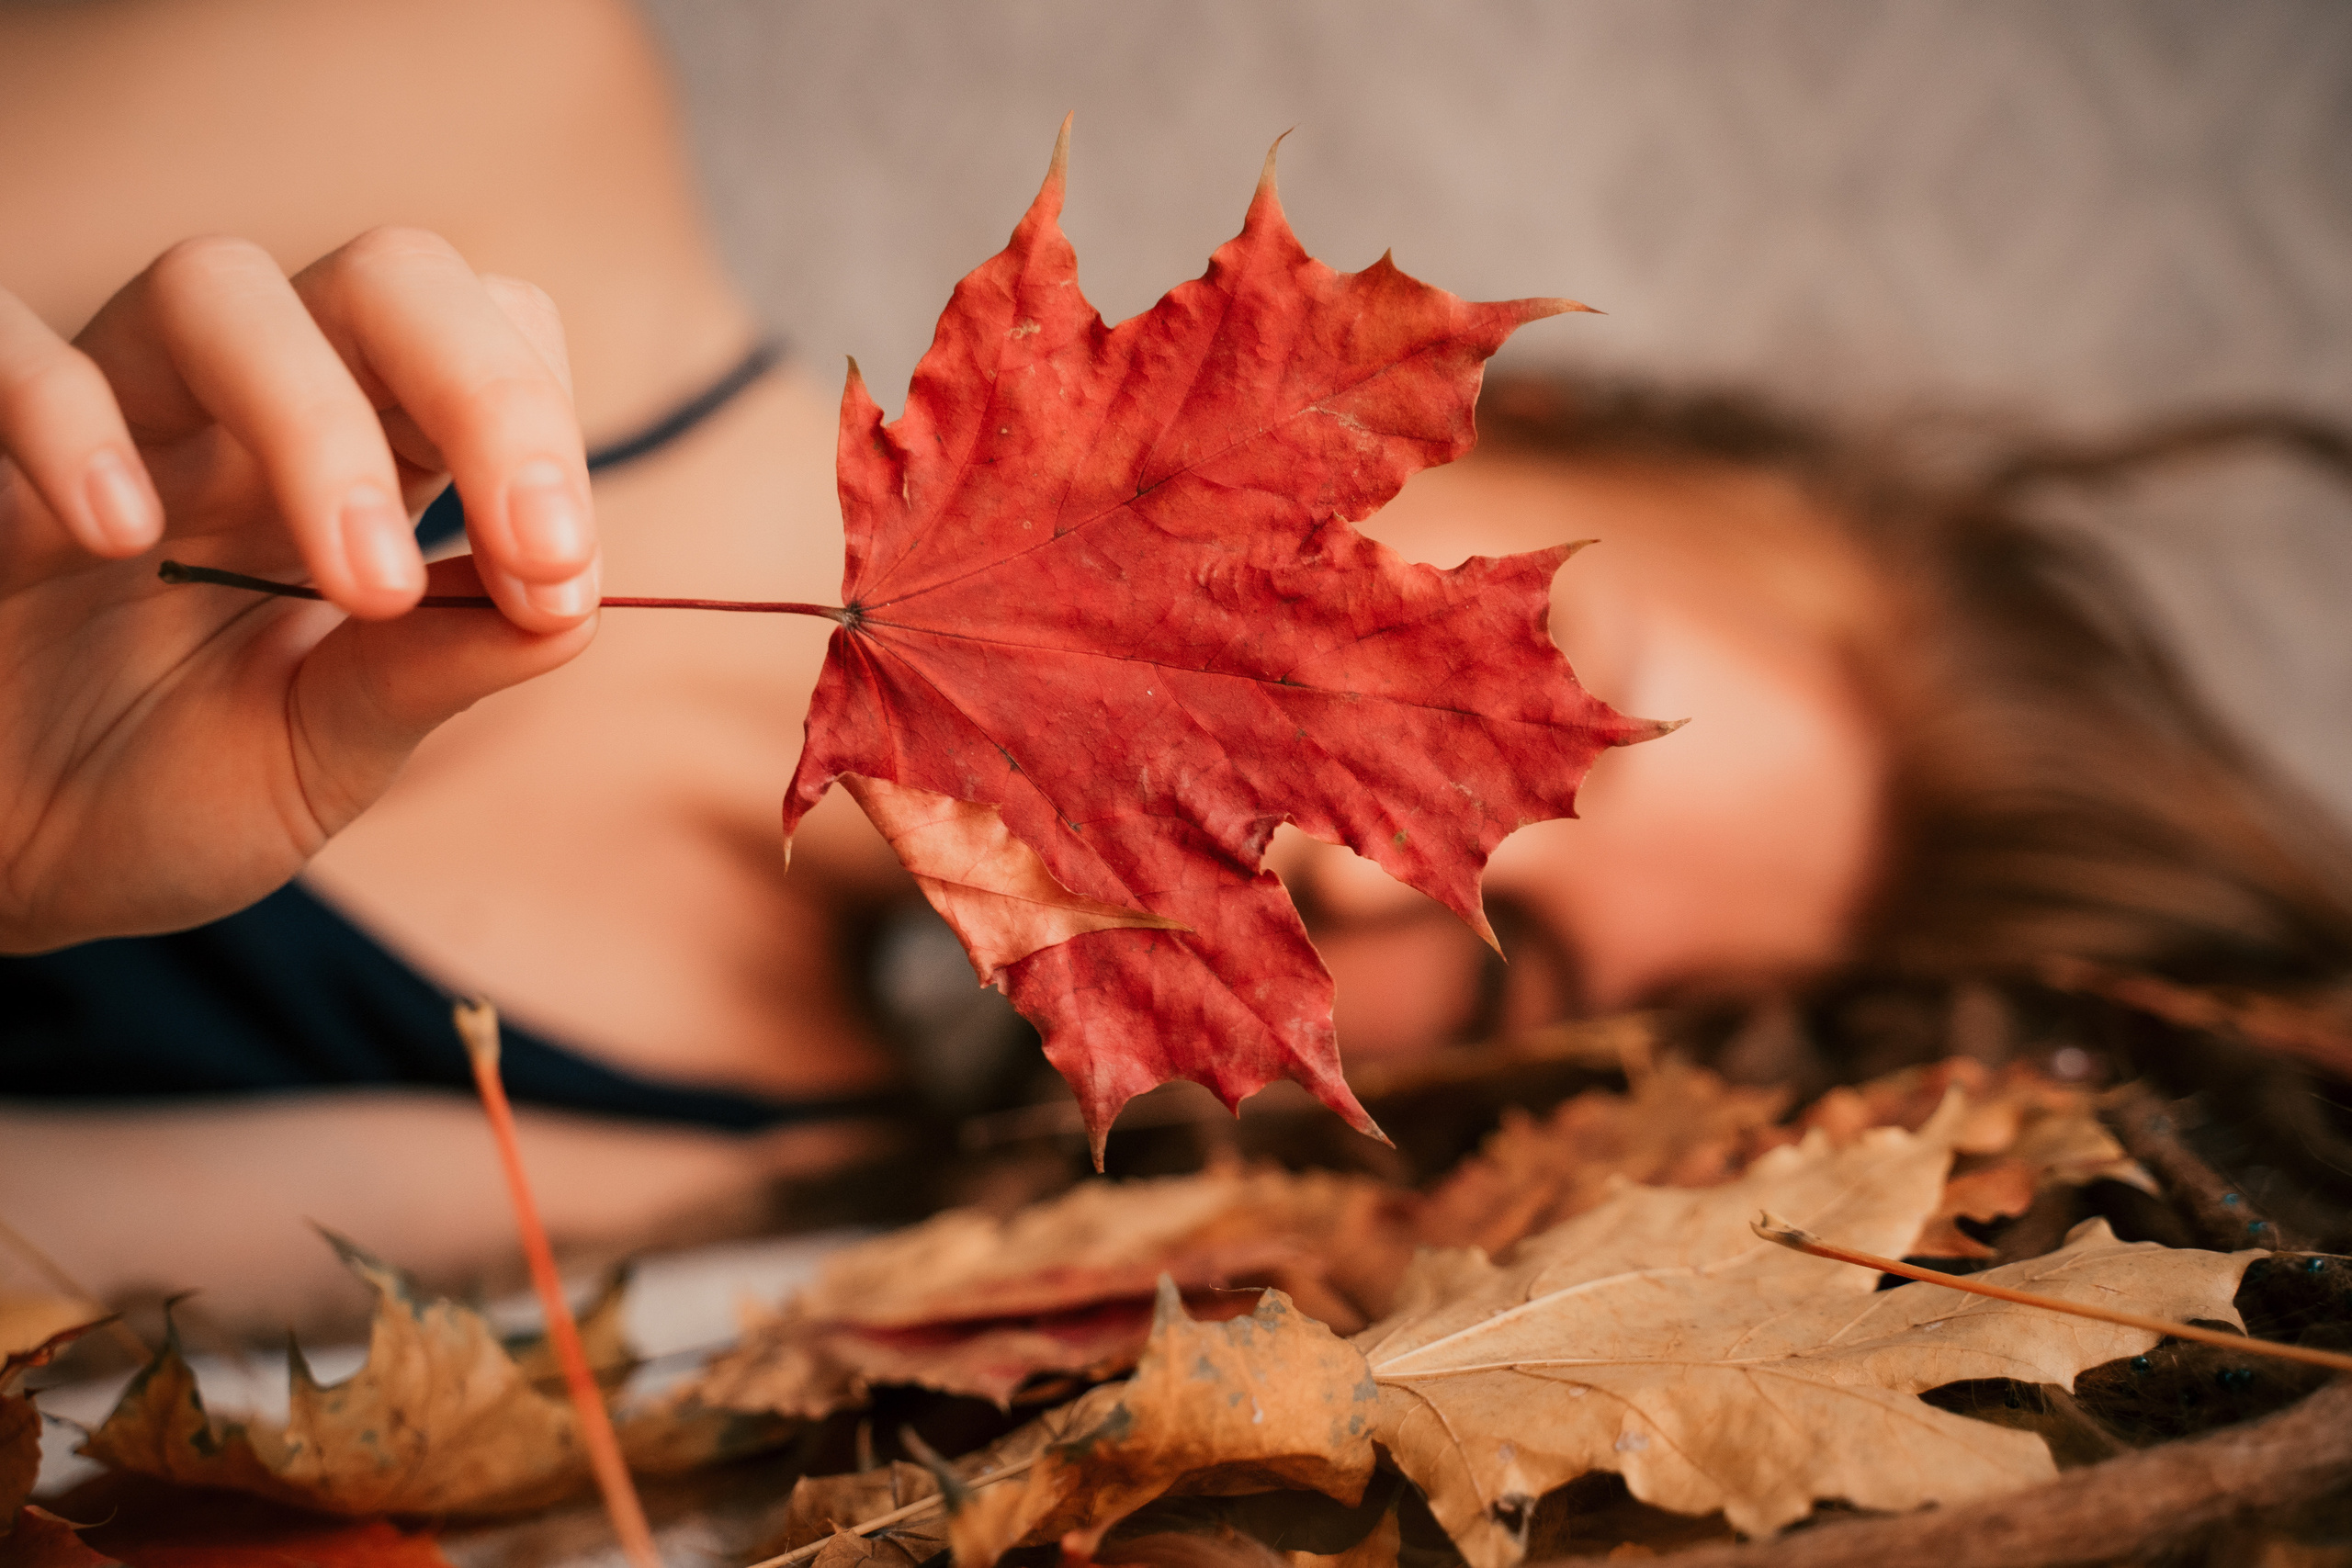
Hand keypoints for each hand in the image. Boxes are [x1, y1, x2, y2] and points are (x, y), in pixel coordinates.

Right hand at [0, 227, 601, 951]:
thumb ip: (435, 674)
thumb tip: (575, 613)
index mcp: (369, 462)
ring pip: (218, 284)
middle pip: (392, 277)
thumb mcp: (325, 748)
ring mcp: (114, 405)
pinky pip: (2, 343)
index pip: (495, 341)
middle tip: (530, 550)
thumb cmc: (167, 789)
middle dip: (487, 391)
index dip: (546, 435)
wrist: (4, 860)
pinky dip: (66, 414)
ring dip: (315, 418)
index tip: (559, 585)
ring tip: (360, 584)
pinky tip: (120, 533)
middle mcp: (252, 406)